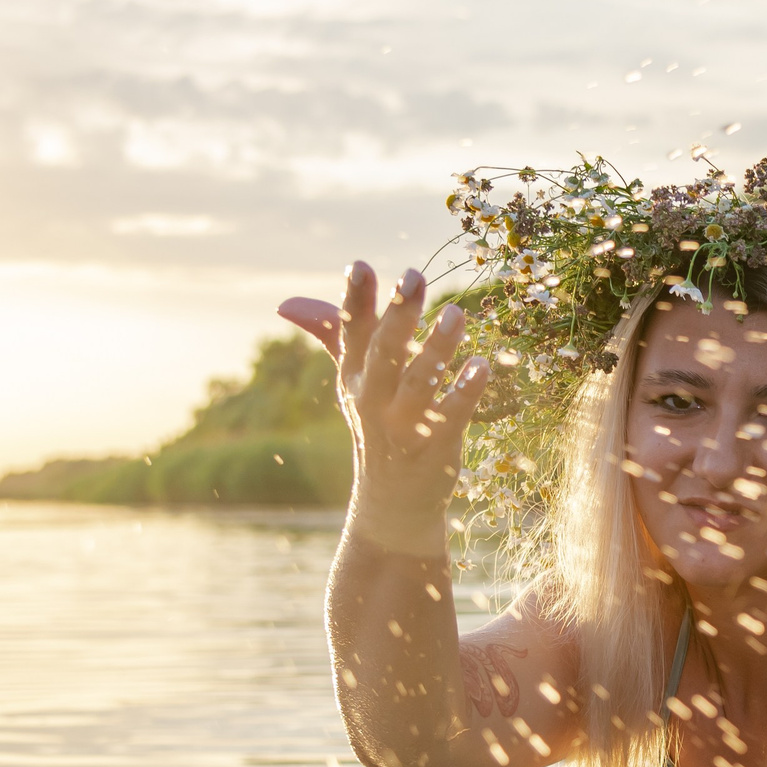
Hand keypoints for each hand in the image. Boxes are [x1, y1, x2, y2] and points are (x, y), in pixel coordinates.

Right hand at [280, 263, 485, 553]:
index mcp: (354, 377)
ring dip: (437, 348)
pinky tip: (481, 365)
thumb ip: (332, 334)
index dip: (354, 301)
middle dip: (396, 316)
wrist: (392, 501)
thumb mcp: (353, 381)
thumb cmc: (377, 425)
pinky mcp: (437, 445)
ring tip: (456, 313)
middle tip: (413, 275)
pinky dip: (466, 390)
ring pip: (419, 383)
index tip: (359, 265)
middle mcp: (373, 400)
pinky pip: (452, 414)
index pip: (350, 335)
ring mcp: (404, 425)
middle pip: (384, 354)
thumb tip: (285, 304)